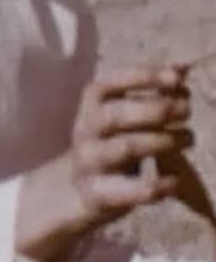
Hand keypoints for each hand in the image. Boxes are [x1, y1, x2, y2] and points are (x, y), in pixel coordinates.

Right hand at [16, 67, 190, 261]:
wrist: (73, 188)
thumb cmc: (108, 140)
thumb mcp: (122, 111)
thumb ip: (151, 90)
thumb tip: (182, 68)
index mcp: (91, 102)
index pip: (113, 82)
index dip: (145, 77)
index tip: (176, 78)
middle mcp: (86, 128)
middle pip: (118, 115)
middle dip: (157, 109)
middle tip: (187, 110)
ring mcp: (90, 161)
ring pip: (126, 148)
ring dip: (163, 141)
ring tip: (188, 138)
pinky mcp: (100, 194)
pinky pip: (133, 190)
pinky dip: (160, 185)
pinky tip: (175, 181)